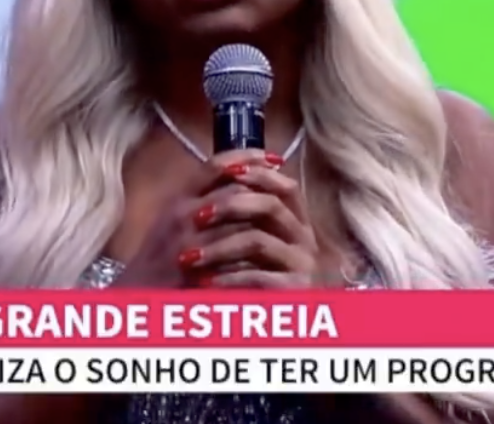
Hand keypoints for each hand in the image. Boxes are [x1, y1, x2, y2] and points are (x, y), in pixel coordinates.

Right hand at [111, 149, 271, 288]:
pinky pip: (233, 257)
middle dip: (265, 189)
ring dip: (265, 221)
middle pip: (233, 191)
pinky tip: (271, 251)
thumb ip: (201, 198)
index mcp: (178, 198)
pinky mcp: (195, 271)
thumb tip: (238, 178)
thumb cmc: (159, 254)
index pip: (215, 166)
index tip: (273, 156)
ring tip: (287, 220)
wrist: (136, 292)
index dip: (247, 157)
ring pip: (239, 224)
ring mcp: (189, 244)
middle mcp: (182, 215)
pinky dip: (254, 252)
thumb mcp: (174, 218)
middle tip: (289, 188)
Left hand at [181, 157, 320, 288]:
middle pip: (271, 205)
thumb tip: (228, 166)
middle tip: (196, 217)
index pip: (286, 186)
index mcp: (297, 222)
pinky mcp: (294, 291)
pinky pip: (257, 277)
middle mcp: (305, 239)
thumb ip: (245, 211)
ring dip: (218, 247)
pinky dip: (226, 279)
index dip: (258, 173)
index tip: (227, 172)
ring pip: (258, 241)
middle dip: (230, 206)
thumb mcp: (250, 241)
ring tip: (189, 259)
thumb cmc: (254, 279)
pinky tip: (204, 283)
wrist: (273, 327)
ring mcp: (302, 265)